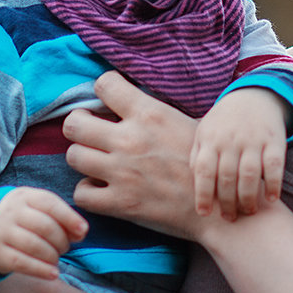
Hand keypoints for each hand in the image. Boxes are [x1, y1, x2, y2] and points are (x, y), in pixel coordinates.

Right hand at [0, 187, 87, 280]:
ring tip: (57, 258)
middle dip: (62, 240)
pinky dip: (41, 270)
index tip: (83, 231)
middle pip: (44, 226)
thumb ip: (60, 216)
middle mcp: (11, 212)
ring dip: (53, 255)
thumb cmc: (22, 216)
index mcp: (25, 196)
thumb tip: (81, 233)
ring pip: (34, 245)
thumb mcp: (37, 207)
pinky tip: (53, 273)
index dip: (70, 218)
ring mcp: (2, 232)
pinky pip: (22, 263)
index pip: (50, 204)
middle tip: (66, 247)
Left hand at [63, 71, 207, 239]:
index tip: (107, 103)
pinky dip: (88, 192)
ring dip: (83, 158)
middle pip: (73, 124)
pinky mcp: (120, 204)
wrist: (219, 207)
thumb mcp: (185, 122)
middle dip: (79, 126)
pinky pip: (81, 194)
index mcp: (149, 113)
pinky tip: (102, 188)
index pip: (104, 85)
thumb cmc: (206, 163)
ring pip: (73, 156)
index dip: (102, 91)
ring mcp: (122, 173)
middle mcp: (130, 140)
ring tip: (97, 161)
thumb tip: (133, 100)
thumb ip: (154, 111)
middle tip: (91, 133)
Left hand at [191, 88, 286, 218]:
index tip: (204, 213)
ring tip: (248, 212)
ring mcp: (254, 139)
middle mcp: (231, 140)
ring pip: (249, 175)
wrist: (254, 96)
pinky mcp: (275, 140)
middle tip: (230, 218)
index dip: (203, 194)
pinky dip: (274, 184)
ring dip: (248, 198)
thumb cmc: (224, 122)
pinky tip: (271, 199)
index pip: (204, 171)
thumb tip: (193, 187)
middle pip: (227, 177)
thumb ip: (197, 157)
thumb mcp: (204, 132)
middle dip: (228, 202)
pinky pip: (275, 166)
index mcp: (210, 139)